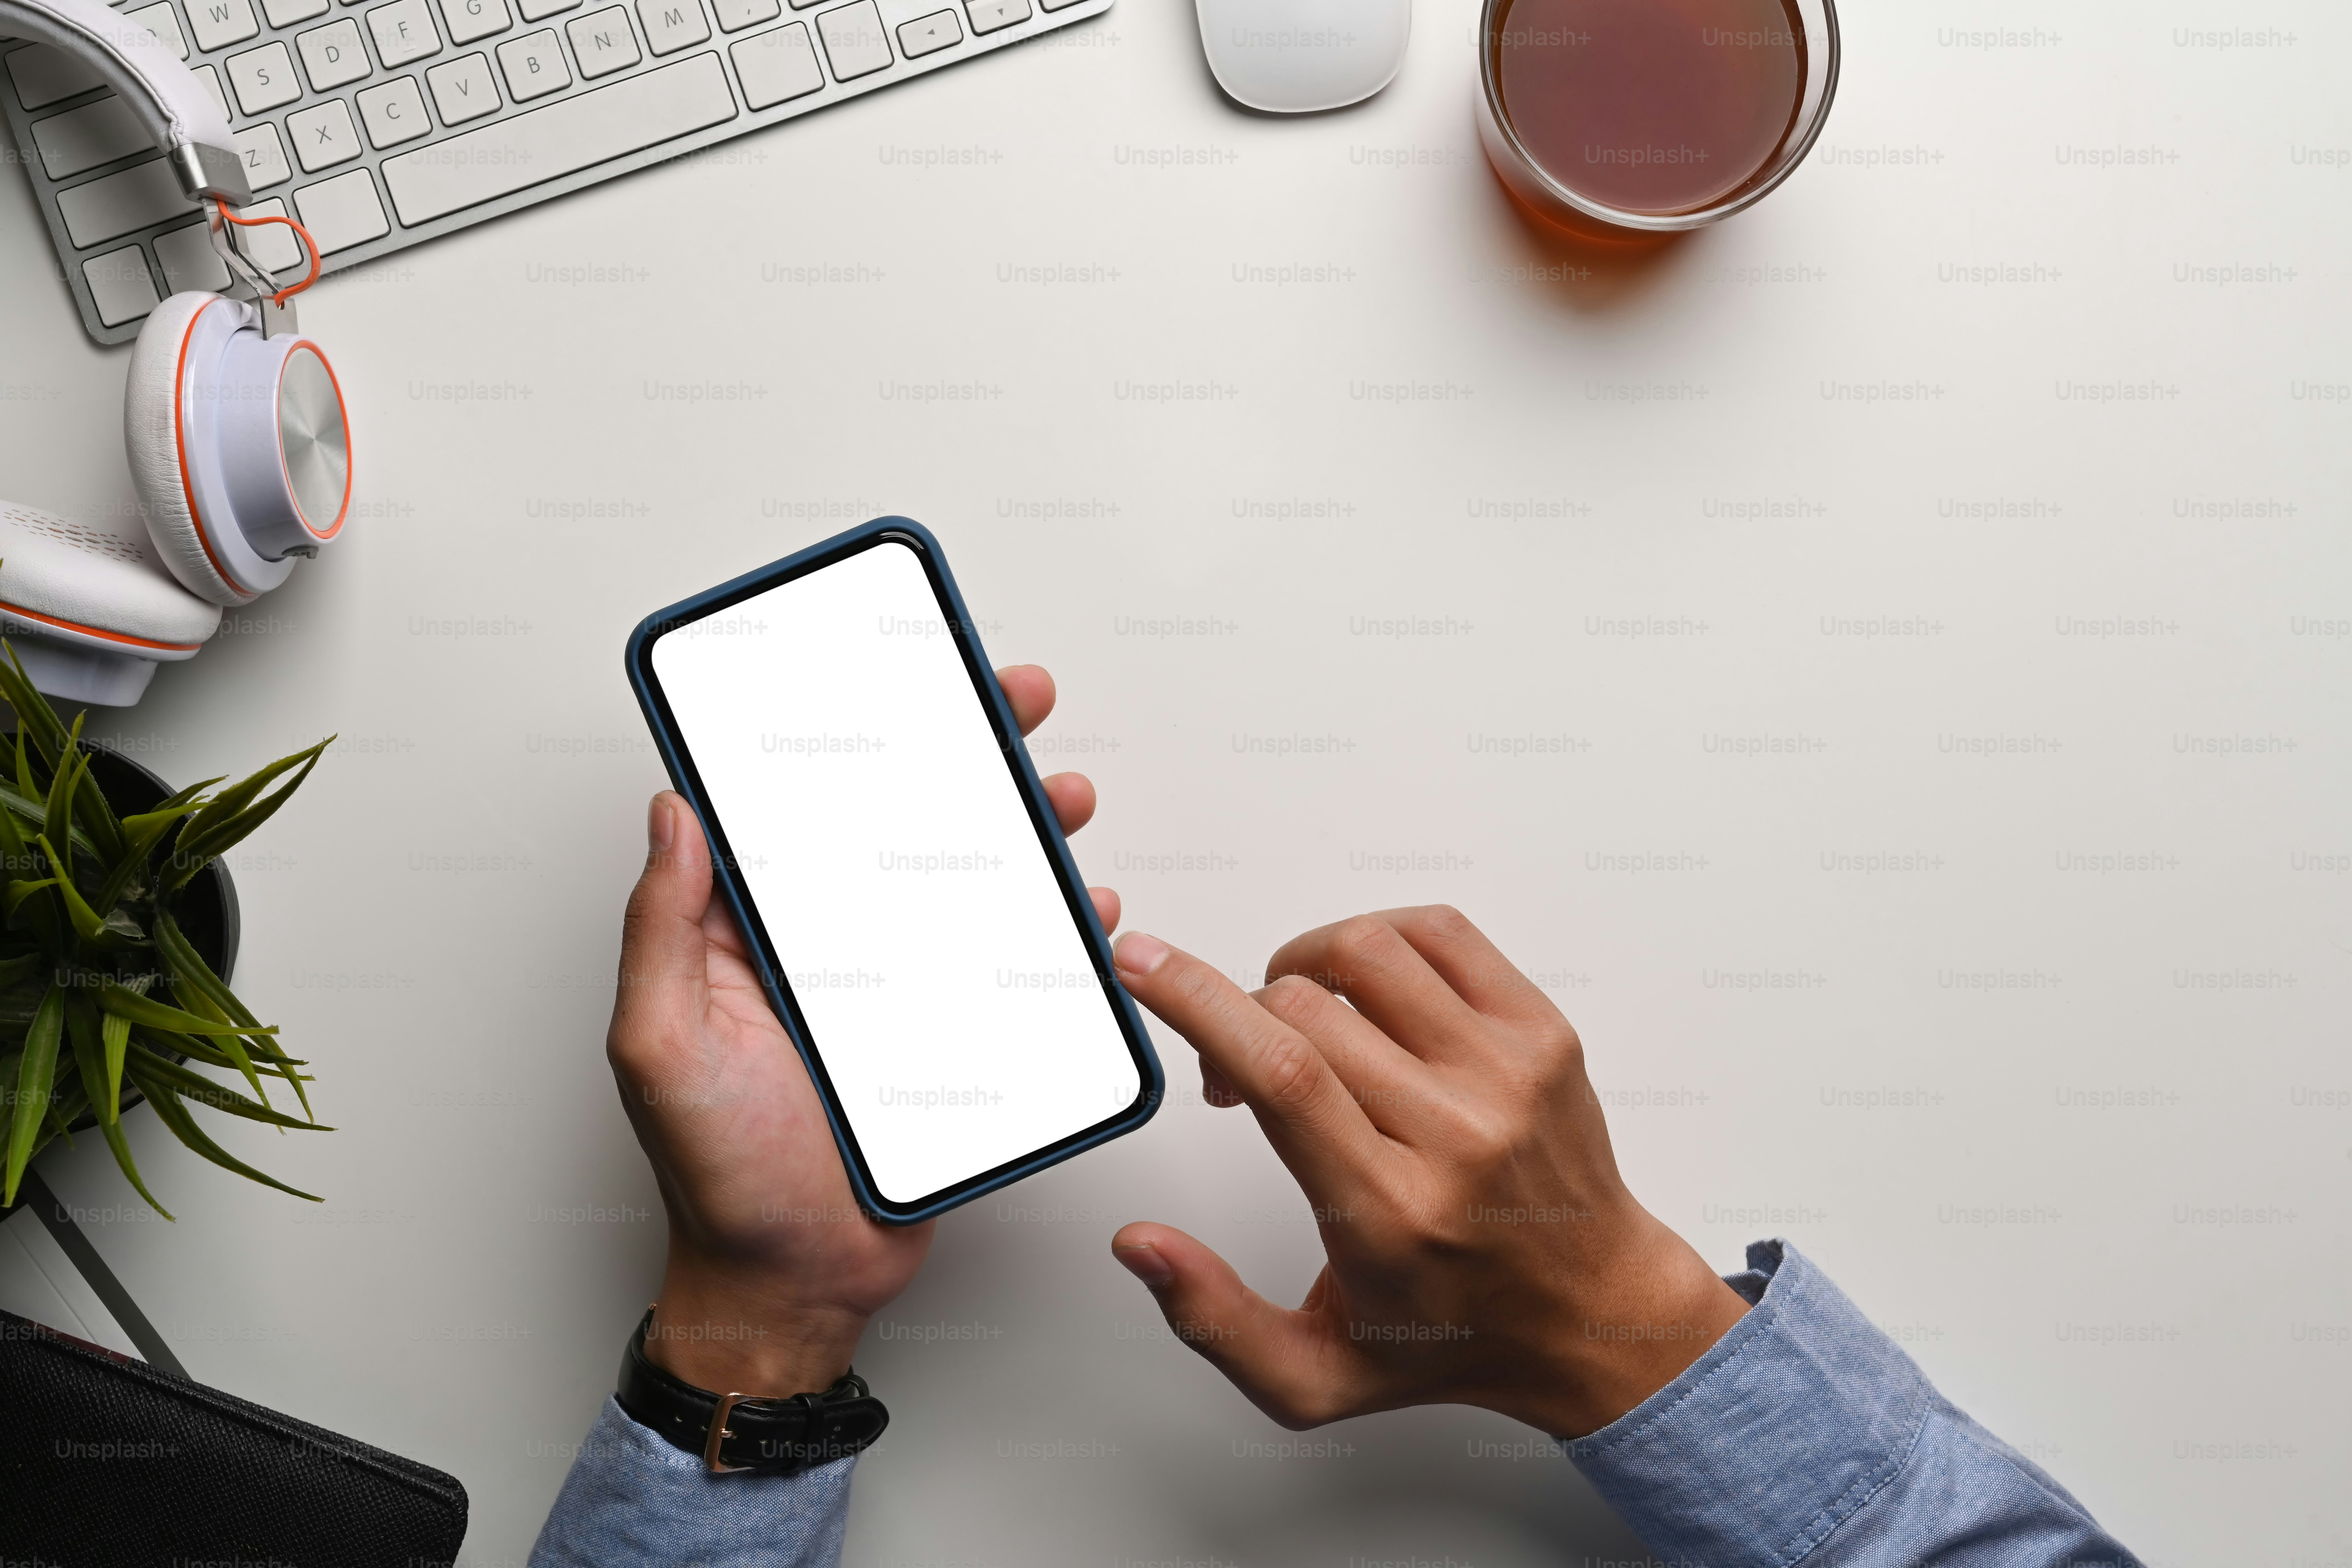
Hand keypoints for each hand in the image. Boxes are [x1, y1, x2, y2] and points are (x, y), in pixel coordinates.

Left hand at [608, 665, 1118, 1395]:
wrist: (794, 1284)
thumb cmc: (718, 1178)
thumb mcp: (659, 1045)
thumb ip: (661, 930)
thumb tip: (670, 814)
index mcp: (754, 934)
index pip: (800, 807)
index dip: (847, 735)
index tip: (892, 676)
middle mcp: (829, 948)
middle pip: (900, 824)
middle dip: (965, 753)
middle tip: (1014, 701)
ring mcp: (896, 988)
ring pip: (968, 883)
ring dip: (1023, 829)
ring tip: (1064, 796)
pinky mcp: (950, 1035)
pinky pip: (1011, 967)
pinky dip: (1055, 931)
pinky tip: (1084, 906)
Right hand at [1106, 906, 1747, 1437]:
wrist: (1594, 1315)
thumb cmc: (1456, 1333)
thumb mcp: (1316, 1378)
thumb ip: (1213, 1319)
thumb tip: (1139, 1244)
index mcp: (1391, 1212)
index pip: (1281, 1072)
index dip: (1197, 1002)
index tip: (1141, 964)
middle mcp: (1457, 1135)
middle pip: (1308, 1010)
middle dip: (1239, 1013)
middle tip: (1238, 1069)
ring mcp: (1509, 1074)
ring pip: (1370, 951)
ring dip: (1305, 965)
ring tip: (1301, 1019)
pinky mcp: (1544, 1033)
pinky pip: (1441, 933)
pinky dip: (1380, 940)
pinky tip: (1365, 991)